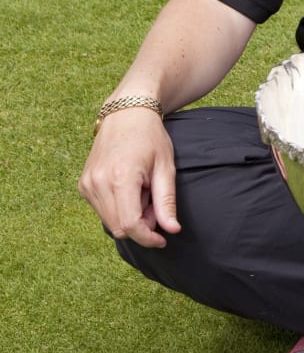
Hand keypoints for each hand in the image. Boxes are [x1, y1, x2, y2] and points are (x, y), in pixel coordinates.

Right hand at [78, 109, 180, 248]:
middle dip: (141, 226)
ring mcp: (87, 184)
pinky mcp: (83, 184)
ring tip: (143, 192)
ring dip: (129, 217)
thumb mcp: (165, 168)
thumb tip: (171, 230)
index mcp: (120, 178)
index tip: (162, 239)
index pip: (129, 225)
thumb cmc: (150, 137)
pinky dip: (119, 208)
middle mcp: (97, 182)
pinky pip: (102, 210)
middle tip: (155, 204)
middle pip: (118, 227)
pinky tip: (130, 189)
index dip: (147, 238)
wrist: (126, 113)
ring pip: (110, 221)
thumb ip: (166, 201)